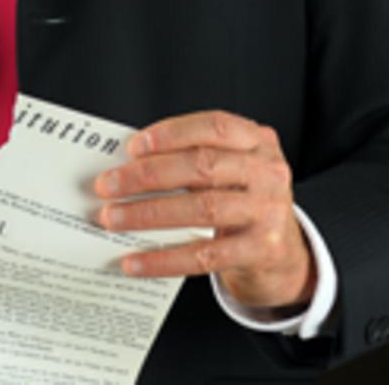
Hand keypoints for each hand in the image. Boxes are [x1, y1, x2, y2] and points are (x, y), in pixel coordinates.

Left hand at [92, 110, 315, 309]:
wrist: (282, 254)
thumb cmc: (239, 200)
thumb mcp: (227, 171)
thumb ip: (188, 161)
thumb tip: (124, 168)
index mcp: (257, 141)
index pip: (214, 127)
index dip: (172, 133)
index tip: (133, 147)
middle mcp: (269, 172)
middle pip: (202, 167)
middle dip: (147, 175)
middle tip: (107, 185)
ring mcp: (270, 212)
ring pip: (202, 208)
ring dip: (148, 213)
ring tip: (112, 217)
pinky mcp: (264, 250)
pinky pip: (205, 255)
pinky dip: (163, 259)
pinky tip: (133, 262)